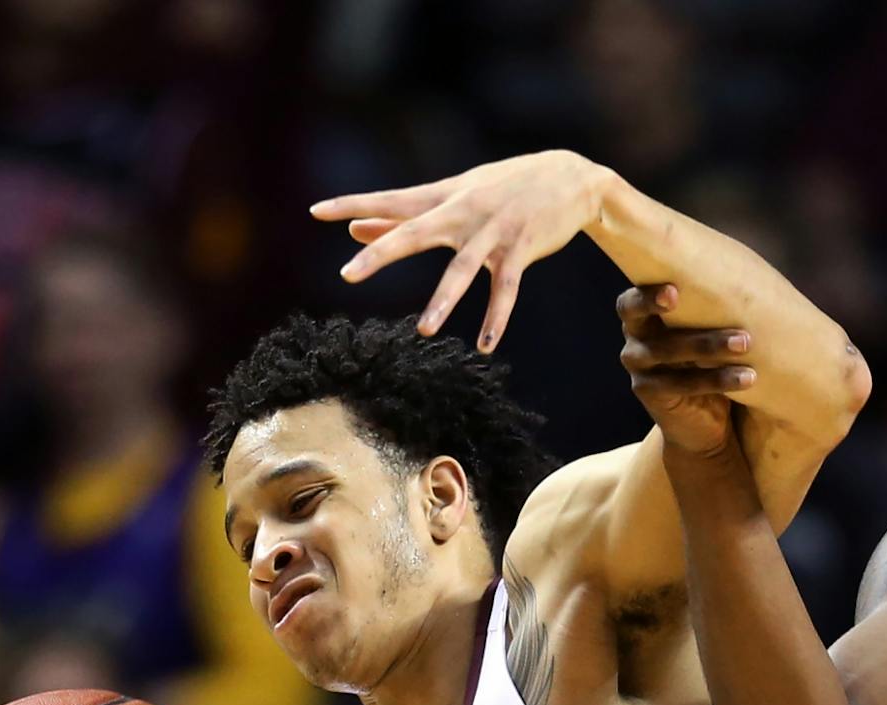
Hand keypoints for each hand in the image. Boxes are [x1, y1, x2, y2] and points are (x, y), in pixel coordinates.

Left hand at [312, 151, 617, 351]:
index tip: (316, 211)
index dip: (354, 205)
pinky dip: (496, 317)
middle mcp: (463, 211)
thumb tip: (356, 230)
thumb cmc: (504, 188)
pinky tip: (485, 345)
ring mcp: (493, 231)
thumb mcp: (454, 195)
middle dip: (381, 253)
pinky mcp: (522, 249)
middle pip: (415, 232)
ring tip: (424, 331)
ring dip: (443, 301)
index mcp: (443, 197)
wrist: (570, 177)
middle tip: (347, 275)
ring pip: (462, 269)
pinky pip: (506, 289)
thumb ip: (405, 216)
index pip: (390, 200)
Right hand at [616, 284, 753, 456]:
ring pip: (669, 351)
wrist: (703, 425)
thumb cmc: (711, 362)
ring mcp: (639, 368)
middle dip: (658, 306)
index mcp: (644, 316)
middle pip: (636, 317)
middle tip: (683, 297)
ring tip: (745, 343)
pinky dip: (718, 379)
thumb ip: (709, 307)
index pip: (632, 299)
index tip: (675, 288)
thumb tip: (746, 275)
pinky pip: (684, 383)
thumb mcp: (706, 331)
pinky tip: (749, 377)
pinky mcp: (650, 394)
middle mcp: (634, 339)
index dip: (647, 293)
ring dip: (709, 344)